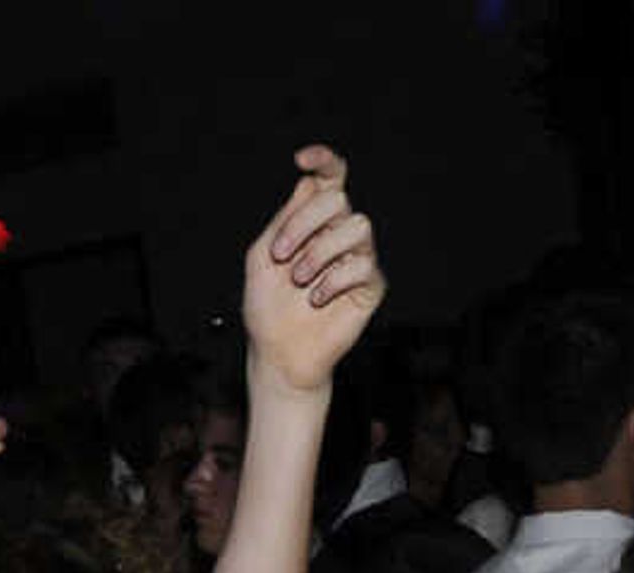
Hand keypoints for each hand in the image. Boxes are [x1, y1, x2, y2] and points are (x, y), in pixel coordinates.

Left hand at [240, 146, 382, 395]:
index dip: (323, 161)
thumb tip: (309, 184)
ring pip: (358, 225)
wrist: (278, 352)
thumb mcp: (262, 257)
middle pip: (338, 199)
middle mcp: (339, 234)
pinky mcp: (371, 284)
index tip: (301, 159)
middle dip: (304, 222)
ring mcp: (358, 257)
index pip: (330, 180)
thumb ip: (283, 220)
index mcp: (313, 222)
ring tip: (299, 280)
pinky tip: (316, 298)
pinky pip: (364, 264)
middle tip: (281, 255)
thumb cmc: (267, 307)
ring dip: (320, 251)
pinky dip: (334, 280)